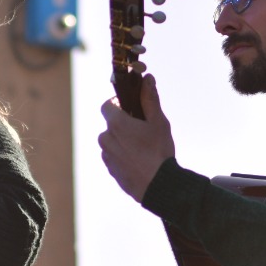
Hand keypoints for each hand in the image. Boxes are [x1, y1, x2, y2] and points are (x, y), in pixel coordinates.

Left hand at [99, 73, 175, 200]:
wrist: (158, 185)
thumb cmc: (159, 151)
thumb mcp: (158, 122)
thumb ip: (150, 99)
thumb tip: (147, 79)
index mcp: (116, 124)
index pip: (106, 105)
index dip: (117, 104)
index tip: (130, 108)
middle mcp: (106, 139)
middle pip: (110, 125)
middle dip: (123, 124)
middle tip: (142, 130)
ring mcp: (107, 156)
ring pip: (112, 142)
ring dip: (123, 141)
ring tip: (143, 149)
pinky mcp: (110, 170)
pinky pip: (114, 157)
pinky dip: (123, 156)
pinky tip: (139, 161)